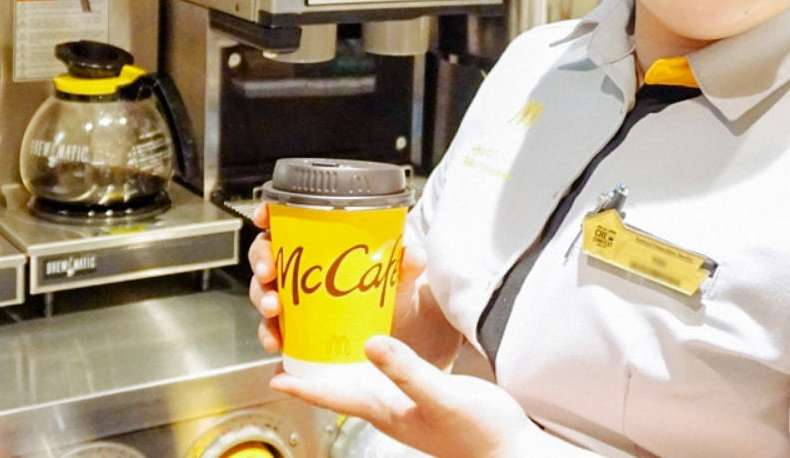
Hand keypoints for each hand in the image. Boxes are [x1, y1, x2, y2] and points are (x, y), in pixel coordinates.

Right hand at [248, 203, 433, 356]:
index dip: (269, 215)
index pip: (286, 221)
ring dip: (262, 298)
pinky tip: (277, 342)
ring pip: (263, 291)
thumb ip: (405, 265)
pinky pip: (272, 330)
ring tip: (273, 309)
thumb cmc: (391, 294)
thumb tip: (414, 254)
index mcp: (319, 244)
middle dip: (260, 261)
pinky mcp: (295, 329)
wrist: (399, 334)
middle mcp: (301, 269)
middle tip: (269, 272)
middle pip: (266, 254)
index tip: (264, 217)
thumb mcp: (398, 278)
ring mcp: (295, 299)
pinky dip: (268, 335)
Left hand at [271, 336, 566, 457]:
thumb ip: (407, 371)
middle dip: (315, 371)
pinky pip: (384, 380)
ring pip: (360, 384)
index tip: (276, 374)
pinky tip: (377, 348)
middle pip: (340, 389)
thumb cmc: (482, 433)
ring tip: (324, 344)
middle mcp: (390, 411)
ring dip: (340, 366)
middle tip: (293, 348)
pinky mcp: (423, 402)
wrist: (513, 452)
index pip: (334, 395)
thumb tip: (371, 344)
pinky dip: (371, 362)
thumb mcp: (443, 395)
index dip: (304, 384)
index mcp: (387, 410)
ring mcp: (406, 409)